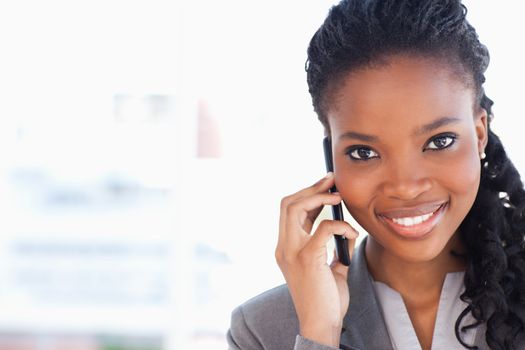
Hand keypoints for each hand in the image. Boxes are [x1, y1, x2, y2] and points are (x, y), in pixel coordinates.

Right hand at [275, 172, 358, 347]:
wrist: (322, 325)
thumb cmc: (326, 300)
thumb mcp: (331, 268)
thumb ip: (335, 248)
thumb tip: (347, 229)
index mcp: (286, 249)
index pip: (289, 212)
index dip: (306, 195)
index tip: (325, 186)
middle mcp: (284, 247)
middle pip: (287, 203)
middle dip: (310, 188)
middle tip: (330, 179)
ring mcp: (292, 252)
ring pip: (295, 208)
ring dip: (318, 197)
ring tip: (338, 195)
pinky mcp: (307, 258)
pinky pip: (324, 227)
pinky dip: (341, 225)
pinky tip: (352, 233)